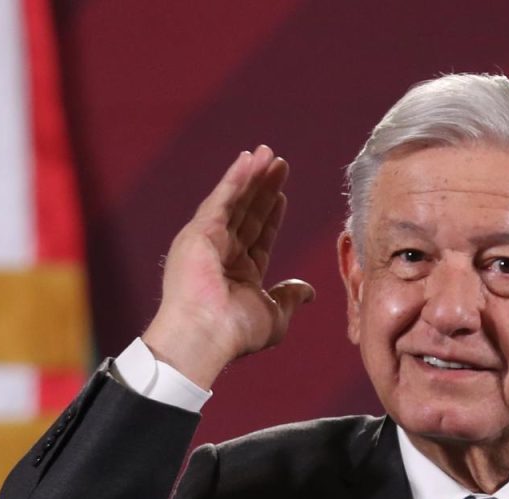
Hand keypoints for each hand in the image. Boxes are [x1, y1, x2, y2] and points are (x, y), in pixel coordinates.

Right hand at [142, 145, 314, 388]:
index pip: (259, 234)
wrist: (208, 335)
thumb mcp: (274, 314)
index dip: (272, 212)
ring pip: (234, 201)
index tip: (283, 193)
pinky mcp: (199, 232)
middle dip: (264, 186)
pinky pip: (221, 199)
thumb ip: (290, 296)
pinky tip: (249, 160)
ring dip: (251, 175)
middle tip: (279, 162)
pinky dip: (235, 179)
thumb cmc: (237, 332)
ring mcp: (208, 241)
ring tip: (268, 153)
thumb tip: (309, 291)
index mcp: (239, 272)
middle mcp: (222, 253)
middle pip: (247, 212)